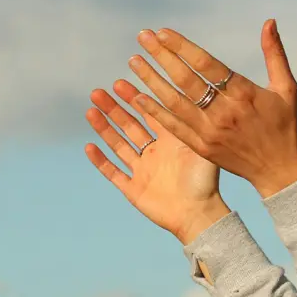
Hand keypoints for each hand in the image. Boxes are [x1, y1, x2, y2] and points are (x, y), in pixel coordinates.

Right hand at [85, 78, 231, 244]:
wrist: (199, 215)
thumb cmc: (206, 181)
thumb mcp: (199, 145)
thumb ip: (189, 122)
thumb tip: (185, 91)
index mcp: (170, 141)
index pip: (148, 113)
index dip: (134, 98)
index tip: (119, 81)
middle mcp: (154, 153)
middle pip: (129, 126)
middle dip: (113, 109)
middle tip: (98, 92)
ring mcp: (142, 171)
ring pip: (118, 145)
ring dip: (104, 128)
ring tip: (91, 110)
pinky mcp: (134, 189)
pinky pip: (113, 172)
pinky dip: (101, 160)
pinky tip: (89, 146)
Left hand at [126, 19, 296, 197]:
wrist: (282, 171)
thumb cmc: (287, 125)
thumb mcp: (287, 87)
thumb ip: (274, 53)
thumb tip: (269, 21)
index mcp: (244, 94)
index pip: (206, 64)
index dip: (182, 47)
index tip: (162, 32)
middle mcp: (224, 112)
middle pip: (185, 80)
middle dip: (162, 56)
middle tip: (142, 37)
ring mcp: (210, 132)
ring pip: (174, 102)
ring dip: (151, 81)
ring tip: (134, 62)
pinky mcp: (202, 148)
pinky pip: (174, 127)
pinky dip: (155, 112)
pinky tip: (139, 97)